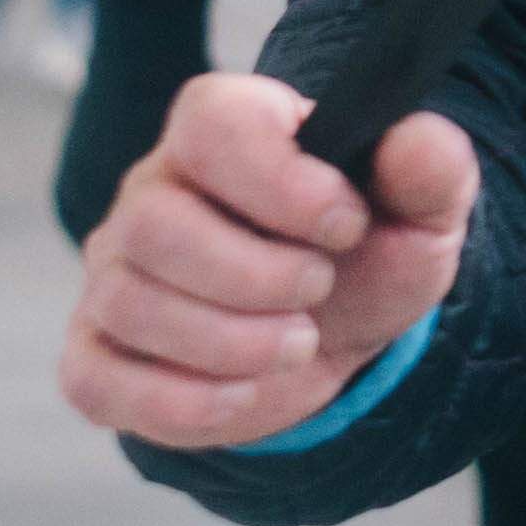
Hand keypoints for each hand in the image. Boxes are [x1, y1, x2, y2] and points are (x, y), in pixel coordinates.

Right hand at [61, 69, 473, 448]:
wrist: (336, 336)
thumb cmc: (365, 255)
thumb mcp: (419, 213)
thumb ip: (430, 170)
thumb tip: (419, 139)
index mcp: (226, 130)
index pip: (209, 125)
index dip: (281, 182)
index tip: (347, 224)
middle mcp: (151, 192)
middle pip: (153, 224)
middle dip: (253, 276)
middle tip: (318, 291)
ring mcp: (113, 273)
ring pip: (128, 303)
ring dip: (229, 342)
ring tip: (297, 344)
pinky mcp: (95, 351)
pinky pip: (96, 379)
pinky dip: (177, 400)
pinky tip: (244, 393)